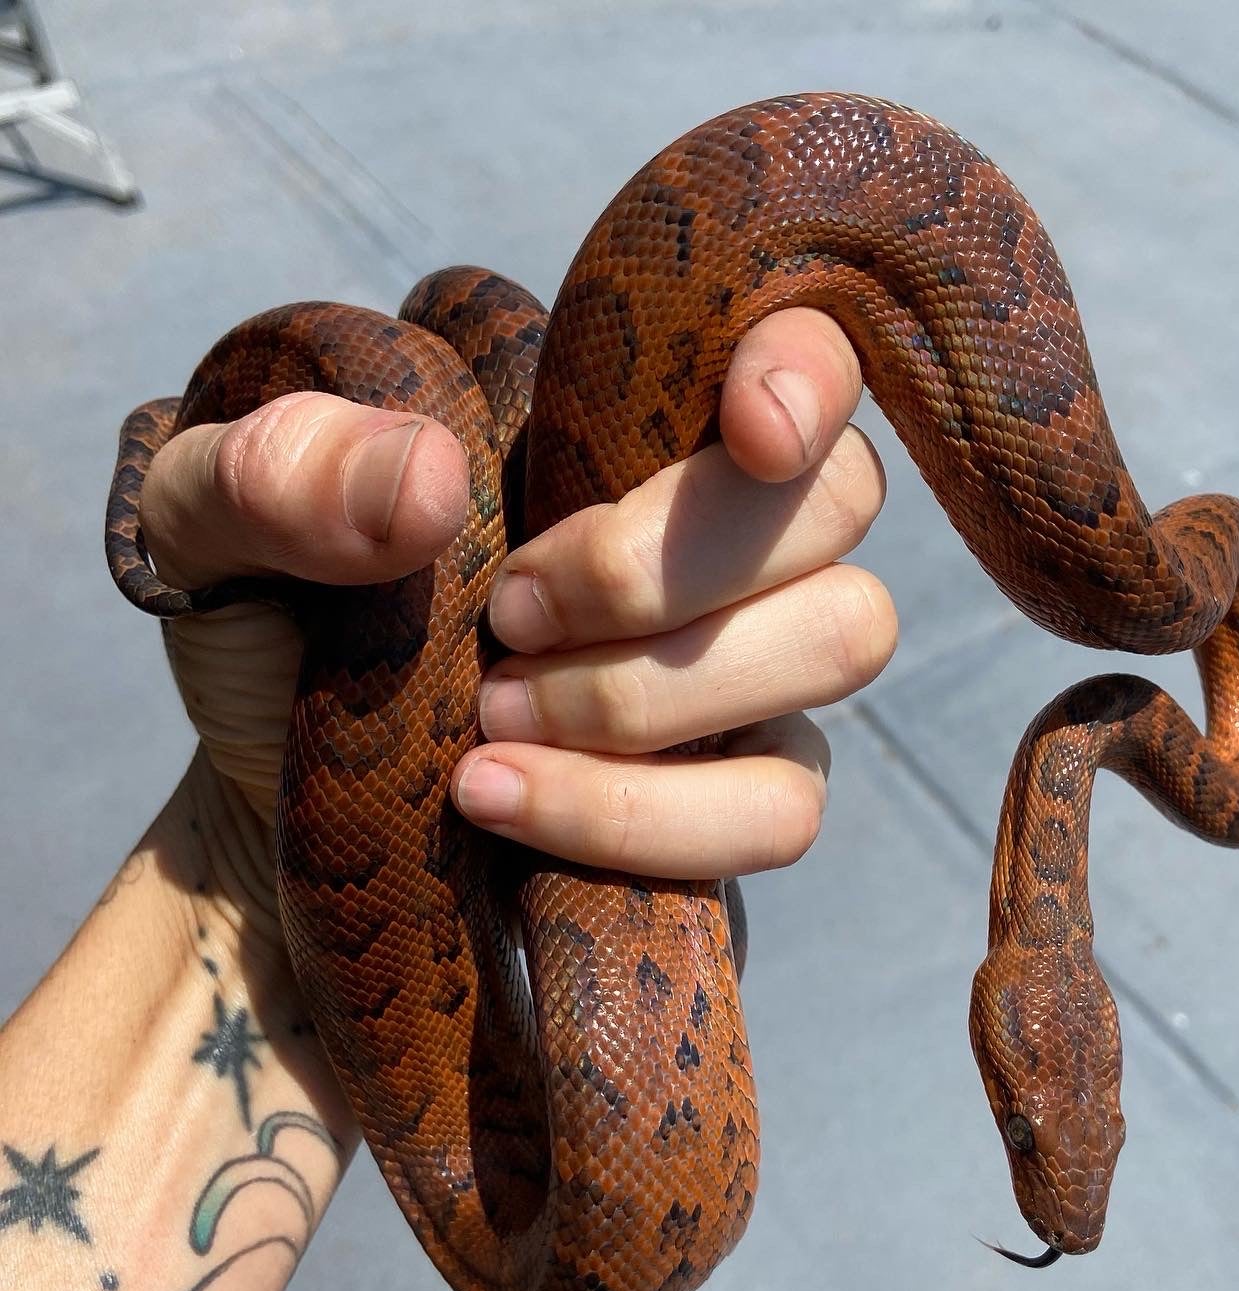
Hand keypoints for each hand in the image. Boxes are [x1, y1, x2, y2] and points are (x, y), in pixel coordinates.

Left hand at [140, 308, 893, 879]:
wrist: (286, 795)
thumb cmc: (279, 626)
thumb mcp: (217, 528)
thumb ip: (283, 473)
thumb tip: (430, 482)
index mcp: (626, 424)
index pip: (803, 350)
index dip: (809, 372)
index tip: (747, 430)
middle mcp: (721, 532)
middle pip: (839, 499)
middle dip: (664, 561)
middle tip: (508, 614)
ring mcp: (753, 667)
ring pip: (843, 637)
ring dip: (650, 692)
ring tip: (491, 715)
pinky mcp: (746, 793)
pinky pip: (782, 807)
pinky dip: (642, 815)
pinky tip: (500, 799)